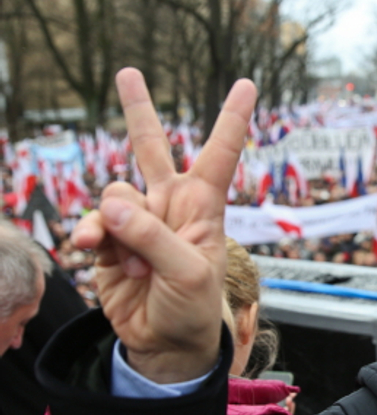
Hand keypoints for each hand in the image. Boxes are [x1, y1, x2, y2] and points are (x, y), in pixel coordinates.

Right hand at [71, 68, 255, 382]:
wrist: (164, 342)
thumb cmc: (192, 307)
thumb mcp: (187, 274)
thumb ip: (152, 238)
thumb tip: (111, 207)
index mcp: (203, 207)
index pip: (220, 154)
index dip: (232, 119)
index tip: (247, 84)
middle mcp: (169, 205)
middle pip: (152, 148)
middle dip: (138, 111)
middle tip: (128, 73)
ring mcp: (137, 221)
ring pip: (115, 194)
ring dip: (118, 230)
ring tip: (136, 266)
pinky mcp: (107, 240)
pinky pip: (91, 223)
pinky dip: (91, 237)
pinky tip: (92, 251)